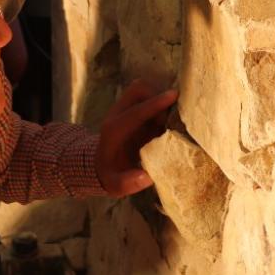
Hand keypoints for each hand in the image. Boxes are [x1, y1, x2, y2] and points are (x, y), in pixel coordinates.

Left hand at [96, 80, 177, 196]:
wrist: (100, 164)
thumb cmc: (111, 175)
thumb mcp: (115, 185)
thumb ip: (128, 182)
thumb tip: (147, 176)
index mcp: (113, 131)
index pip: (135, 112)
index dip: (154, 104)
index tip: (173, 95)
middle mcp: (118, 114)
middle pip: (138, 90)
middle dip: (158, 99)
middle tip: (167, 122)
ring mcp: (125, 108)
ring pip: (143, 90)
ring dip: (159, 100)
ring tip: (166, 123)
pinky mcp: (133, 108)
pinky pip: (148, 96)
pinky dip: (159, 102)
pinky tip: (164, 122)